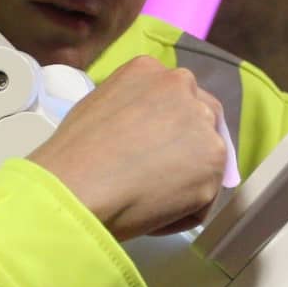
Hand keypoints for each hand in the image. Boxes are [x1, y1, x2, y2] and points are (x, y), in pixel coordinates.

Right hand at [28, 56, 228, 240]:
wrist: (77, 188)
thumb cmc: (73, 155)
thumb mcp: (97, 107)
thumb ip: (132, 108)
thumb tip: (145, 129)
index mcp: (150, 70)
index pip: (178, 94)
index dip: (170, 124)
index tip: (156, 146)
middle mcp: (183, 87)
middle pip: (204, 117)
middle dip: (191, 145)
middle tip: (162, 174)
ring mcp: (203, 124)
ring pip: (207, 158)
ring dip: (188, 180)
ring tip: (151, 200)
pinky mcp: (214, 164)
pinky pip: (204, 197)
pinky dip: (184, 212)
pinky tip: (154, 215)